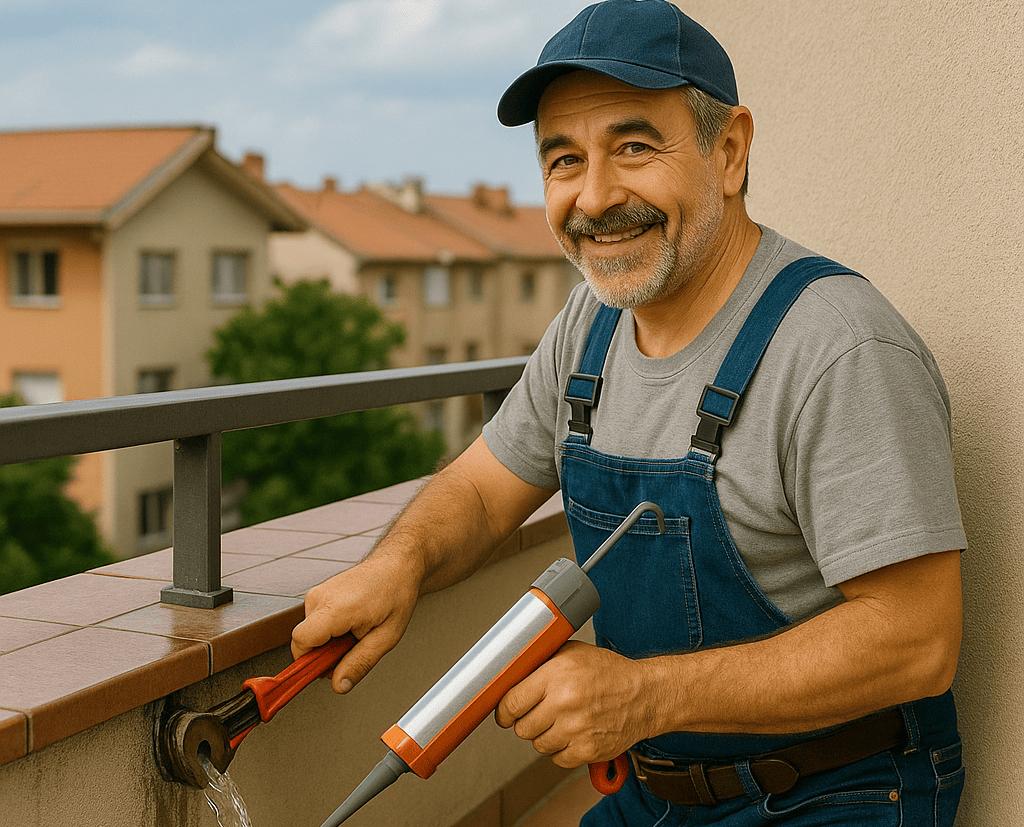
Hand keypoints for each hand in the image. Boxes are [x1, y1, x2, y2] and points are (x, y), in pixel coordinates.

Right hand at [291, 552, 419, 693]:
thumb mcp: (386, 637)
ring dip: (329, 641)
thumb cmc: (395, 594)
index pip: (301, 641)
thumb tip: (339, 685)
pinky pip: (314, 622)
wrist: (396, 565)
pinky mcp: (317, 593)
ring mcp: (317, 593)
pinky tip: (351, 622)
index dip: (309, 662)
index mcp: (336, 608)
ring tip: (356, 631)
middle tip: (354, 647)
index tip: (325, 670)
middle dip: (325, 654)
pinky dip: (329, 629)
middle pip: (306, 641)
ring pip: (310, 633)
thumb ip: (360, 663)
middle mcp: (320, 597)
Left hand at [494, 641, 655, 767]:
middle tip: (539, 714)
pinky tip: (573, 734)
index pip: (511, 702)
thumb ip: (540, 663)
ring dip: (545, 736)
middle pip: (522, 727)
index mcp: (557, 674)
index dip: (504, 711)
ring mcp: (576, 729)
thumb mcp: (573, 652)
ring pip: (538, 745)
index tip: (505, 714)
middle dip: (526, 722)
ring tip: (561, 722)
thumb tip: (509, 675)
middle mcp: (565, 702)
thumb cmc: (609, 672)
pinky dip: (562, 750)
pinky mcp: (588, 750)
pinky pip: (557, 759)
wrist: (644, 695)